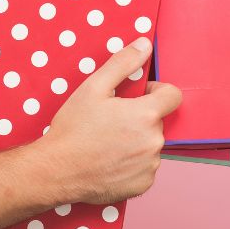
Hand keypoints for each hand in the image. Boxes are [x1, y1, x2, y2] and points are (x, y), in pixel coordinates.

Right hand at [41, 37, 182, 204]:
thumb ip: (122, 63)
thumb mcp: (92, 88)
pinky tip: (108, 161)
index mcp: (145, 115)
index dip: (155, 91)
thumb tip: (144, 44)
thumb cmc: (72, 129)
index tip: (137, 96)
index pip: (173, 95)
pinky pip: (144, 168)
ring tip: (106, 144)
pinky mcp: (143, 184)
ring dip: (135, 142)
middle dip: (139, 118)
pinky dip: (131, 164)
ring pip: (150, 145)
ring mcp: (150, 165)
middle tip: (109, 122)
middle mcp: (154, 141)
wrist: (56, 171)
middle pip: (157, 121)